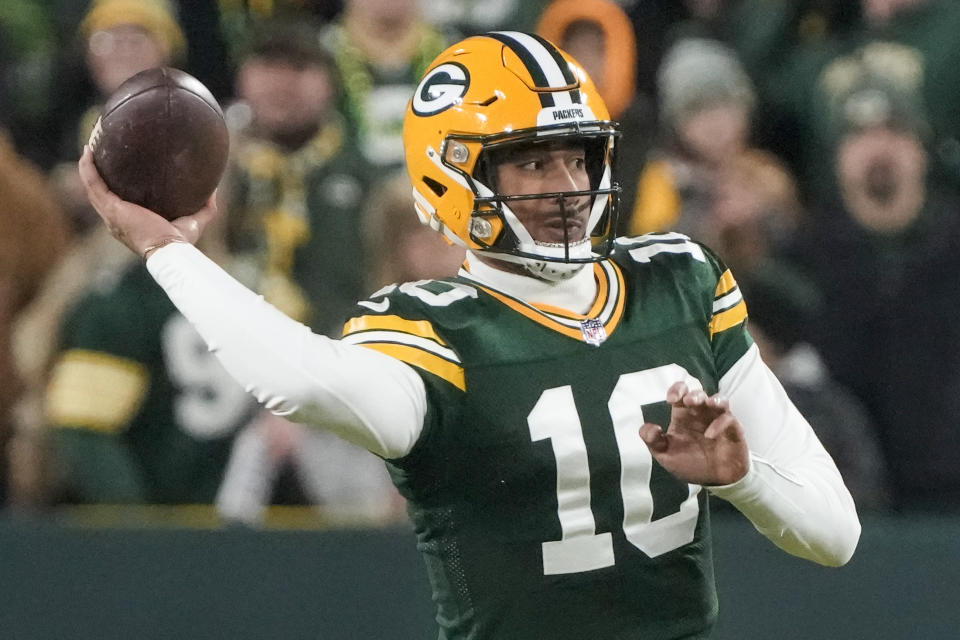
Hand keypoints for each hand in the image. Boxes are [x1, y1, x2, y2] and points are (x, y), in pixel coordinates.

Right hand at [78, 145, 218, 258]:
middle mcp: (115, 220)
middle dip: (96, 174)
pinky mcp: (111, 208)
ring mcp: (110, 215)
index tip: (115, 170)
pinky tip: (88, 152)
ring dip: (87, 167)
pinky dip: (88, 168)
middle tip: (97, 153)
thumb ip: (204, 207)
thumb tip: (214, 189)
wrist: (169, 250)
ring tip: (89, 148)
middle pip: (100, 194)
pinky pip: (93, 184)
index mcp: (130, 223)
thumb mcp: (194, 221)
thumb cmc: (179, 242)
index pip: (117, 203)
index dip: (112, 188)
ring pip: (92, 187)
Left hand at [639, 381, 748, 485]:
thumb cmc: (690, 463)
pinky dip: (720, 424)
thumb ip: (653, 441)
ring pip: (719, 400)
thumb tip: (647, 427)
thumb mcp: (666, 455)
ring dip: (713, 399)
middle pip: (699, 394)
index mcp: (683, 415)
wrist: (714, 481)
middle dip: (693, 394)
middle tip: (688, 401)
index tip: (670, 399)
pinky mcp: (733, 430)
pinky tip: (710, 435)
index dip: (676, 390)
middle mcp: (701, 414)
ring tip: (704, 404)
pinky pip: (729, 419)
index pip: (680, 393)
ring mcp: (718, 420)